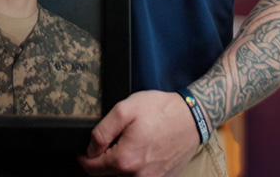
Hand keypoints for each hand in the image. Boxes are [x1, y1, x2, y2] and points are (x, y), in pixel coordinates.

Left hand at [79, 90, 199, 175]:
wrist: (193, 117)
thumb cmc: (161, 111)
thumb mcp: (125, 109)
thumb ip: (101, 132)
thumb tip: (90, 150)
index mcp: (124, 160)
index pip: (91, 168)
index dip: (85, 156)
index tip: (88, 148)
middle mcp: (137, 176)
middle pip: (107, 174)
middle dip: (107, 158)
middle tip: (118, 139)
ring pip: (124, 176)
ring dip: (124, 163)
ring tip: (135, 142)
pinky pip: (142, 176)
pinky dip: (139, 166)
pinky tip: (147, 150)